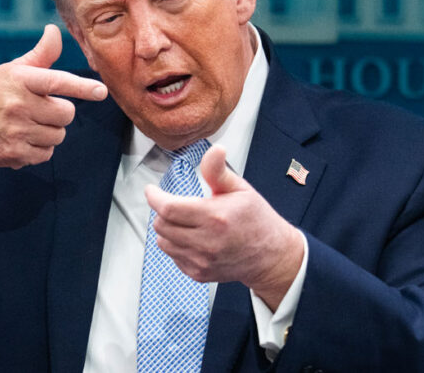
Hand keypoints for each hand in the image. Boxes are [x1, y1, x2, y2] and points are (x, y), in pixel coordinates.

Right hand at [0, 24, 107, 170]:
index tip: (101, 91)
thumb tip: (54, 31)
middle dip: (59, 112)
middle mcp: (18, 105)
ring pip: (58, 135)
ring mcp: (16, 131)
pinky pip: (46, 154)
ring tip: (29, 124)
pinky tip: (22, 139)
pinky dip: (39, 149)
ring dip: (50, 131)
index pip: (56, 81)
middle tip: (41, 109)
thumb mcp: (11, 70)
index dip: (81, 87)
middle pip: (66, 114)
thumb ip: (40, 55)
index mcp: (20, 80)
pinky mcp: (15, 154)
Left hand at [145, 144, 304, 309]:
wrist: (271, 256)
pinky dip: (176, 245)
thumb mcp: (241, 189)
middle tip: (173, 204)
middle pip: (162, 224)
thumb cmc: (256, 220)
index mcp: (215, 217)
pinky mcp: (199, 273)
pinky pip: (173, 257)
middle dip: (162, 211)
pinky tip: (192, 237)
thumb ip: (218, 171)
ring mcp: (202, 260)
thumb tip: (214, 150)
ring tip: (184, 221)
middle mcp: (207, 242)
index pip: (169, 208)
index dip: (154, 197)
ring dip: (167, 229)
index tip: (152, 190)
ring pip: (163, 242)